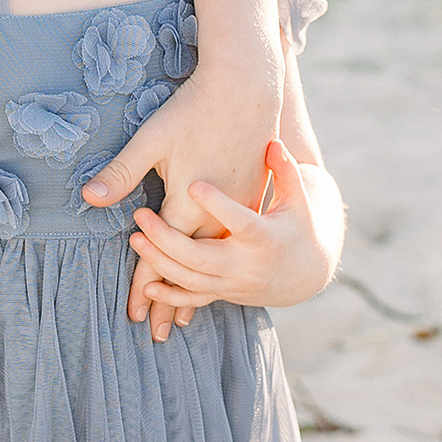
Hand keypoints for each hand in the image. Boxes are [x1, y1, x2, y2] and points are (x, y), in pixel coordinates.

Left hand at [80, 61, 282, 341]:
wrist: (248, 89)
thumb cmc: (194, 110)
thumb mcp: (151, 139)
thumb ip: (120, 172)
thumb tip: (88, 198)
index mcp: (188, 205)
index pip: (161, 255)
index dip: (143, 284)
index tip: (133, 312)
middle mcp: (216, 218)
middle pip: (187, 270)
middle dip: (167, 302)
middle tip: (153, 333)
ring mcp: (236, 211)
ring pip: (211, 264)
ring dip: (193, 293)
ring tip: (178, 320)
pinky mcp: (250, 201)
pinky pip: (230, 247)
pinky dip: (217, 268)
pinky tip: (212, 280)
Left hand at [126, 140, 343, 314]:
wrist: (306, 271)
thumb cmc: (296, 224)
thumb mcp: (296, 196)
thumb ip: (283, 170)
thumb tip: (273, 142)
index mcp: (265, 236)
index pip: (239, 220)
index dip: (218, 204)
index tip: (192, 185)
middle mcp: (248, 264)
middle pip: (202, 256)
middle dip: (167, 239)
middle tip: (140, 215)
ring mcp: (233, 282)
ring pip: (191, 279)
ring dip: (160, 262)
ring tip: (136, 238)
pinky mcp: (223, 293)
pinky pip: (193, 299)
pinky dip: (169, 296)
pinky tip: (145, 286)